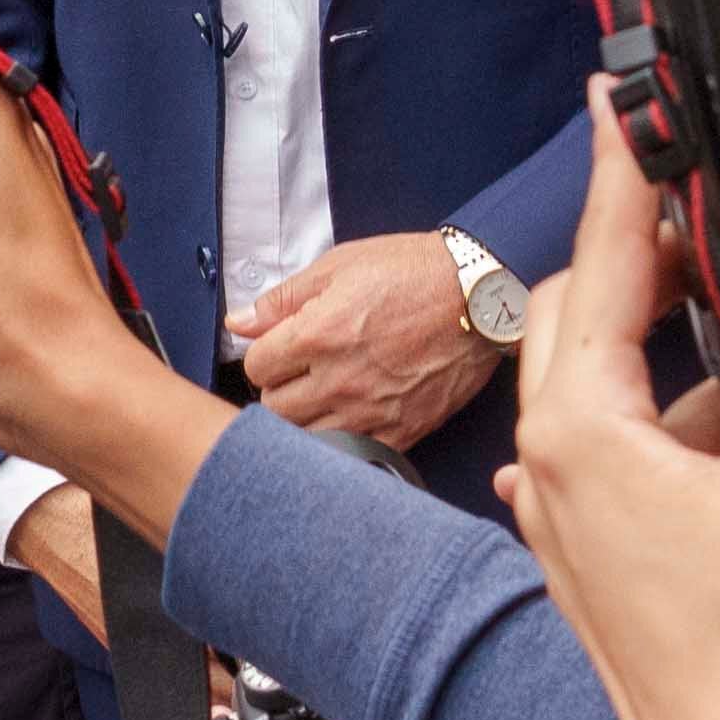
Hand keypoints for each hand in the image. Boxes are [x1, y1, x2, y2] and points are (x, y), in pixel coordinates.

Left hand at [220, 230, 503, 455]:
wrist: (480, 296)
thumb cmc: (413, 272)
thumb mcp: (340, 266)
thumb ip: (284, 299)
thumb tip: (238, 323)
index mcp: (319, 334)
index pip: (256, 367)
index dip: (264, 356)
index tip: (280, 349)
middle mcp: (341, 379)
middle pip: (274, 409)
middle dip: (279, 389)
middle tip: (299, 373)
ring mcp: (372, 411)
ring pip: (307, 437)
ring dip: (307, 418)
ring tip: (324, 395)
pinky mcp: (402, 431)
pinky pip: (353, 454)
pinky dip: (345, 439)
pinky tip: (352, 416)